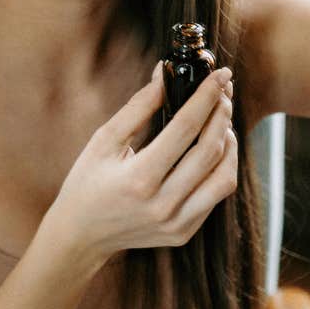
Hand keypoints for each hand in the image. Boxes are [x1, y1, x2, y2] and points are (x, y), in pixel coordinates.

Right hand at [43, 63, 238, 269]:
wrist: (80, 235)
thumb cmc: (87, 182)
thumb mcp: (104, 140)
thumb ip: (138, 107)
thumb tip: (166, 73)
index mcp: (138, 178)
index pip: (185, 128)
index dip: (206, 96)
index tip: (221, 74)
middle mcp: (162, 204)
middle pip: (210, 150)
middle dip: (222, 114)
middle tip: (223, 92)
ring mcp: (175, 223)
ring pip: (224, 177)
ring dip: (229, 144)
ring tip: (221, 122)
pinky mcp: (183, 233)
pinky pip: (216, 196)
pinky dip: (221, 168)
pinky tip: (213, 150)